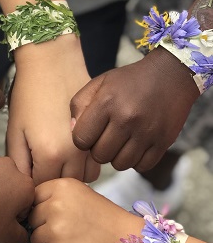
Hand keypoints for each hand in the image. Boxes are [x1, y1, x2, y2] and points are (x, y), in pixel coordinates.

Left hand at [7, 37, 100, 183]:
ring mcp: (94, 143)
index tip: (28, 175)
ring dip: (74, 174)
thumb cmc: (28, 94)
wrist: (53, 61)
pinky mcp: (105, 133)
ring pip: (87, 177)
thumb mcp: (15, 130)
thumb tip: (24, 186)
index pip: (42, 188)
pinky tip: (76, 149)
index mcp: (50, 154)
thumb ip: (19, 163)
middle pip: (66, 186)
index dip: (32, 186)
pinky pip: (99, 161)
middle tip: (43, 166)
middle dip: (53, 181)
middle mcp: (76, 154)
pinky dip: (89, 162)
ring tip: (59, 158)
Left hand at [29, 178, 142, 242]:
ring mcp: (56, 228)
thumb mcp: (79, 193)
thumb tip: (24, 206)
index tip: (54, 215)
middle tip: (65, 230)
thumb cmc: (103, 217)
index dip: (41, 208)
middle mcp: (56, 204)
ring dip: (46, 242)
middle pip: (31, 217)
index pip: (33, 196)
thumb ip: (53, 195)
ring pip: (34, 237)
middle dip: (42, 225)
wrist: (128, 240)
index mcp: (61, 186)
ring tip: (69, 241)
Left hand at [70, 47, 199, 170]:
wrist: (170, 75)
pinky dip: (136, 160)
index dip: (83, 139)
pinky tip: (136, 145)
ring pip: (120, 164)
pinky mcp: (163, 142)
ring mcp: (147, 132)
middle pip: (100, 155)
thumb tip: (73, 130)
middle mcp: (127, 118)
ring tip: (121, 141)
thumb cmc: (128, 81)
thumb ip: (79, 104)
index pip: (81, 139)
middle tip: (106, 137)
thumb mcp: (99, 83)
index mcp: (107, 102)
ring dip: (117, 156)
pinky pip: (141, 166)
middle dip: (99, 149)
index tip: (91, 132)